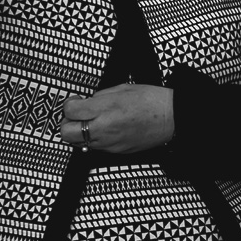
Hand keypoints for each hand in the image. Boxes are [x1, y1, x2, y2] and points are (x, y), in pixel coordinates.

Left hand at [60, 84, 174, 153]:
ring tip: (92, 123)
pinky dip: (95, 139)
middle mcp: (104, 128)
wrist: (174, 116)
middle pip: (66, 132)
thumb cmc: (152, 100)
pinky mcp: (118, 151)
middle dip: (67, 123)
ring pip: (78, 143)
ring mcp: (110, 143)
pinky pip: (96, 148)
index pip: (70, 110)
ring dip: (80, 133)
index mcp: (105, 108)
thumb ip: (99, 96)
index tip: (76, 101)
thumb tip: (86, 103)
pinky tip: (106, 130)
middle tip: (77, 115)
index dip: (70, 103)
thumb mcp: (122, 89)